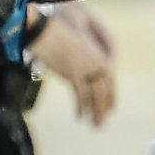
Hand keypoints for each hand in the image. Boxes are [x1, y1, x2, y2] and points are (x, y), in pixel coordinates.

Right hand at [31, 4, 115, 126]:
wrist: (42, 30)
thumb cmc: (51, 34)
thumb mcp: (71, 46)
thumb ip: (77, 59)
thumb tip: (75, 74)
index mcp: (98, 53)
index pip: (110, 78)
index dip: (112, 95)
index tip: (112, 108)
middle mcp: (96, 60)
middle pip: (105, 88)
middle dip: (105, 106)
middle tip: (103, 121)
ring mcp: (86, 67)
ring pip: (97, 94)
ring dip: (97, 111)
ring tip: (96, 125)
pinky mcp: (74, 73)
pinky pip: (81, 94)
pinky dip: (82, 107)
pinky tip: (80, 116)